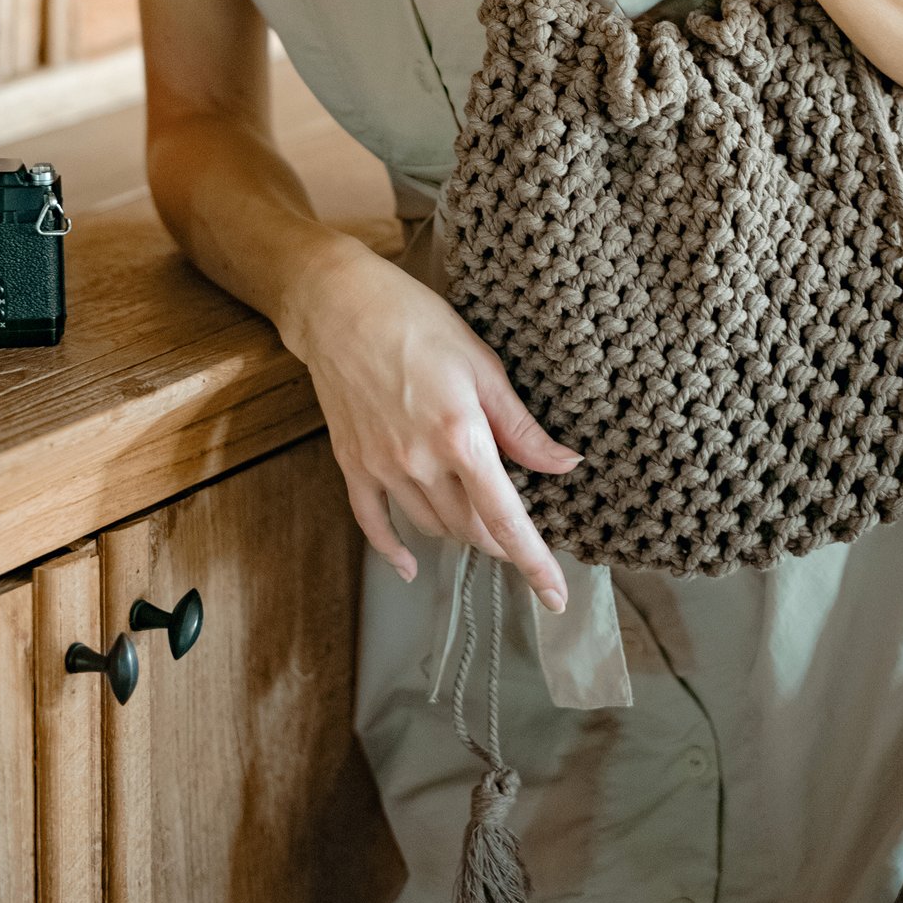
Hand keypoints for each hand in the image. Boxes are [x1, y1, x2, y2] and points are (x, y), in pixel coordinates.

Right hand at [280, 239, 579, 611]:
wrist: (338, 305)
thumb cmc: (415, 320)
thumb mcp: (482, 364)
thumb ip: (521, 426)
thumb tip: (564, 464)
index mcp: (461, 436)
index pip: (506, 518)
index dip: (535, 563)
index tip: (556, 598)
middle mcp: (421, 462)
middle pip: (471, 529)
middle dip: (500, 538)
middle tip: (518, 530)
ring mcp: (382, 468)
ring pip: (432, 527)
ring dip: (460, 530)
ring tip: (476, 515)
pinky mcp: (353, 465)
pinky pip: (374, 524)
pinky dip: (393, 551)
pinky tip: (409, 565)